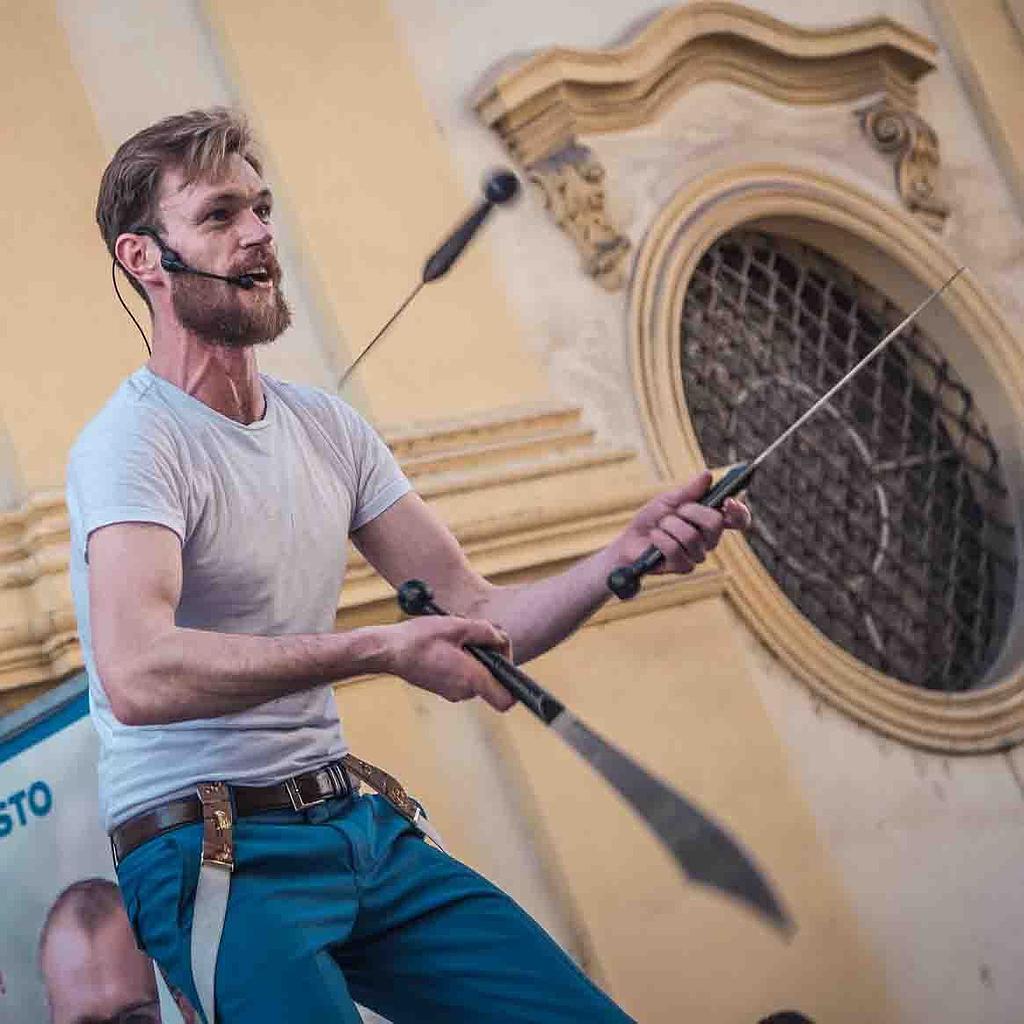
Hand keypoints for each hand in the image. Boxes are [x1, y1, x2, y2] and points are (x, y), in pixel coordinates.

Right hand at [382, 616, 515, 711]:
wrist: (388, 651)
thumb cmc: (419, 639)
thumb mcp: (457, 626)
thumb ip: (486, 631)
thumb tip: (501, 638)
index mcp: (471, 680)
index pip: (506, 699)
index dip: (513, 681)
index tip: (504, 658)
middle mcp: (463, 692)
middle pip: (492, 680)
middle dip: (490, 656)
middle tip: (475, 635)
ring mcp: (451, 692)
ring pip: (477, 676)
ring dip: (474, 656)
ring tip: (457, 637)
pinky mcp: (442, 687)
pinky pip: (463, 676)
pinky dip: (462, 660)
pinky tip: (447, 645)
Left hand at [613, 470, 750, 574]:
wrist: (630, 540)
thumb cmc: (652, 520)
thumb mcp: (669, 500)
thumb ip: (689, 491)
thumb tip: (708, 475)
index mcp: (711, 521)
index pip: (739, 520)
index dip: (739, 511)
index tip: (728, 501)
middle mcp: (709, 539)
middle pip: (715, 523)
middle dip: (691, 511)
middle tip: (676, 510)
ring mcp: (698, 555)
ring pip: (692, 536)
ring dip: (670, 525)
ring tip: (660, 526)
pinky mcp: (684, 567)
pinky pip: (675, 549)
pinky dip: (660, 538)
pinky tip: (654, 537)